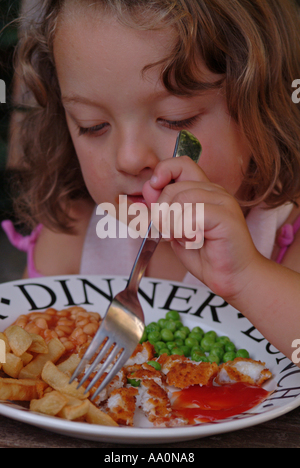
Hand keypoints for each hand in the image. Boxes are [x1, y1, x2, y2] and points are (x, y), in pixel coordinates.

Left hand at [142, 156, 260, 299]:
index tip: (154, 192)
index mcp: (202, 190)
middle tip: (168, 233)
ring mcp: (223, 202)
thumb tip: (146, 191)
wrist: (232, 278)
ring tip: (181, 238)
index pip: (180, 164)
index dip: (162, 173)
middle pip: (173, 186)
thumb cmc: (205, 255)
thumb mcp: (174, 230)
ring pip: (182, 198)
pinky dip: (185, 230)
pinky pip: (193, 214)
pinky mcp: (227, 217)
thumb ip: (162, 211)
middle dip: (161, 212)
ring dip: (172, 223)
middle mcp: (214, 191)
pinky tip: (193, 240)